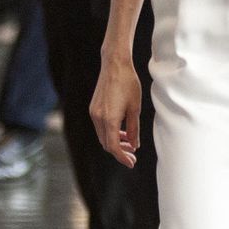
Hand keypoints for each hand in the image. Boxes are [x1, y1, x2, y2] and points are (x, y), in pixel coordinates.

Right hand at [90, 52, 142, 168]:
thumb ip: (133, 129)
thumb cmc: (128, 84)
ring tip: (129, 144)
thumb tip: (134, 145)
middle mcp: (98, 117)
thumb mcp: (135, 108)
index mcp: (109, 119)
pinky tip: (121, 132)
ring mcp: (94, 112)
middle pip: (106, 144)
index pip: (113, 147)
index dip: (122, 157)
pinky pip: (100, 127)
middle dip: (119, 152)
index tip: (132, 163)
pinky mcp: (94, 107)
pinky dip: (110, 133)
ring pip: (102, 136)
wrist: (115, 64)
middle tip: (133, 155)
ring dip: (114, 142)